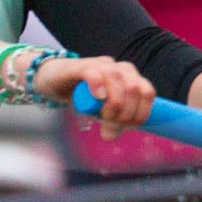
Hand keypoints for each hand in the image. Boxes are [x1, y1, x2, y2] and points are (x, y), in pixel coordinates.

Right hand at [34, 56, 153, 135]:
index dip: (142, 113)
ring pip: (117, 79)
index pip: (147, 92)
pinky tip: (98, 97)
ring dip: (114, 104)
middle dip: (126, 113)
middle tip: (111, 126)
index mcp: (131, 78)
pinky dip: (99, 85)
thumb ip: (110, 123)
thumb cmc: (83, 97)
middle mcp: (120, 68)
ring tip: (103, 117)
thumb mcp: (100, 113)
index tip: (129, 127)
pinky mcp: (80, 66)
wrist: (55, 81)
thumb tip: (110, 135)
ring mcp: (100, 65)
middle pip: (134, 88)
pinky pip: (94, 72)